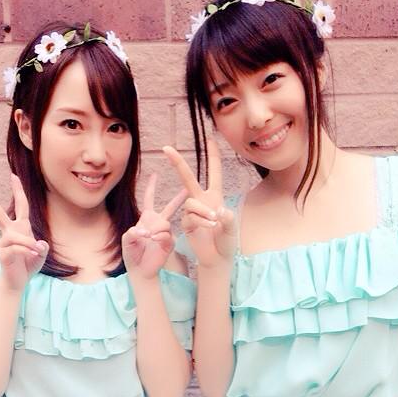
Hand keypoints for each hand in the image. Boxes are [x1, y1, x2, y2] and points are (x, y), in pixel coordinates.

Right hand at [0, 174, 48, 292]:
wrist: (19, 281)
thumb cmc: (29, 264)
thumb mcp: (41, 254)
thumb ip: (43, 247)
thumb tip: (39, 243)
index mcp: (20, 227)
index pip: (20, 206)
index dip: (18, 191)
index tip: (13, 176)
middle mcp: (9, 231)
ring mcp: (3, 241)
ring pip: (15, 236)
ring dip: (28, 243)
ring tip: (37, 251)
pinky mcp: (1, 252)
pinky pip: (16, 248)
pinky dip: (27, 252)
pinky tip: (33, 255)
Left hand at [122, 173, 185, 280]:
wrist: (139, 269)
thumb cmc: (132, 254)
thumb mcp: (127, 240)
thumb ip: (131, 232)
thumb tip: (142, 230)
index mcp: (147, 218)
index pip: (149, 199)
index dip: (152, 187)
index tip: (155, 174)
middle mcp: (158, 224)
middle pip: (170, 208)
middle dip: (179, 198)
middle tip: (188, 189)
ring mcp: (165, 233)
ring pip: (165, 223)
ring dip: (156, 228)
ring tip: (149, 236)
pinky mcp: (169, 243)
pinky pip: (167, 236)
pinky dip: (159, 237)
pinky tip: (154, 239)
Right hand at [163, 138, 235, 268]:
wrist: (217, 258)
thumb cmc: (226, 242)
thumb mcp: (232, 229)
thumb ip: (228, 220)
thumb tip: (218, 212)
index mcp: (214, 196)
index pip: (213, 171)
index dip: (212, 155)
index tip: (210, 138)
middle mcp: (201, 200)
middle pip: (187, 177)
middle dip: (177, 162)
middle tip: (166, 147)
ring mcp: (191, 212)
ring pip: (191, 203)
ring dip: (203, 211)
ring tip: (215, 223)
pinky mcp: (186, 223)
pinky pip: (190, 217)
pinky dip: (202, 222)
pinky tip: (211, 228)